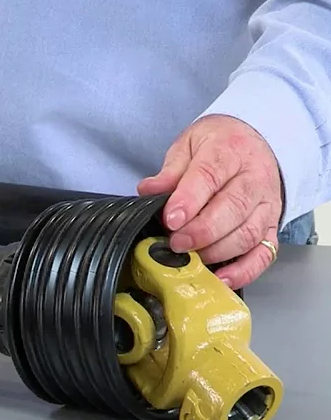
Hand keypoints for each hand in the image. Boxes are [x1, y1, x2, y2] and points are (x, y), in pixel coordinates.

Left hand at [137, 114, 282, 289]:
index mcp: (230, 152)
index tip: (170, 219)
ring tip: (190, 257)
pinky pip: (264, 253)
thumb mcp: (189, 145)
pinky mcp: (271, 227)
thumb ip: (170, 171)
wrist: (256, 141)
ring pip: (248, 233)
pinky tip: (220, 278)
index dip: (189, 200)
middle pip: (233, 208)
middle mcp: (254, 179)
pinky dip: (244, 271)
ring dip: (217, 251)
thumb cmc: (218, 145)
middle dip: (201, 231)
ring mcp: (266, 205)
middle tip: (176, 243)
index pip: (210, 176)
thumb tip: (148, 190)